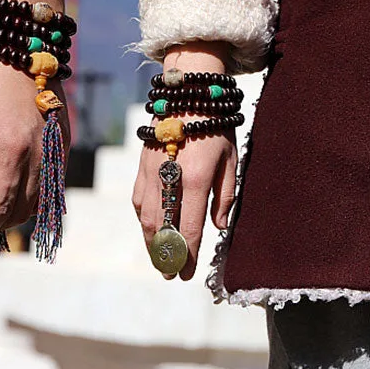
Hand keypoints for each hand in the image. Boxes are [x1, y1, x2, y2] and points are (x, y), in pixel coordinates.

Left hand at [0, 58, 69, 247]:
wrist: (21, 45)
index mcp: (11, 150)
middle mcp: (40, 154)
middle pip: (20, 210)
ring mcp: (56, 148)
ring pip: (40, 201)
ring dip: (15, 213)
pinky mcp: (64, 141)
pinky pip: (52, 183)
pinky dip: (33, 196)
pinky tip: (12, 190)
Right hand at [131, 42, 237, 279]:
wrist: (187, 93)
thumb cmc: (215, 125)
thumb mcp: (231, 159)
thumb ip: (225, 196)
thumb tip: (218, 226)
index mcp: (194, 179)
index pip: (188, 229)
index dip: (186, 255)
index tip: (186, 275)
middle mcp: (167, 179)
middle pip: (162, 229)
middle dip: (165, 256)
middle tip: (171, 275)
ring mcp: (150, 172)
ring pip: (145, 217)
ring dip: (151, 242)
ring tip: (159, 258)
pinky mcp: (141, 165)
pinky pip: (138, 200)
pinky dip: (143, 219)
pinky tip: (149, 229)